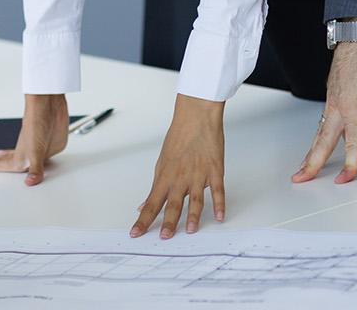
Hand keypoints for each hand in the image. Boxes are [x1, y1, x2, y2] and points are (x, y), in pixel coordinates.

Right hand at [0, 93, 68, 185]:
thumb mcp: (37, 150)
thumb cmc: (37, 122)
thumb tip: (30, 182)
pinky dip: (32, 155)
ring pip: (21, 154)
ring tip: (1, 157)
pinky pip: (38, 153)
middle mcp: (28, 151)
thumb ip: (35, 168)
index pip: (4, 164)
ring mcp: (38, 147)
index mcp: (22, 154)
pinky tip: (34, 155)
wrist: (49, 106)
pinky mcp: (50, 144)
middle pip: (8, 159)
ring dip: (10, 157)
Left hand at [131, 95, 224, 238]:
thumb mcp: (161, 163)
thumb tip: (144, 204)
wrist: (196, 118)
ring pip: (196, 200)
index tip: (136, 233)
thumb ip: (156, 186)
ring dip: (193, 216)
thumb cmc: (178, 138)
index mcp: (164, 176)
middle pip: (173, 204)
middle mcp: (180, 178)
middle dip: (168, 222)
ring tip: (191, 231)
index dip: (143, 220)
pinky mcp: (215, 171)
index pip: (151, 203)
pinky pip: (218, 191)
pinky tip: (220, 217)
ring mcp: (198, 175)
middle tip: (165, 238)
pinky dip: (219, 204)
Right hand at [292, 39, 356, 184]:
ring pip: (319, 132)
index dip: (351, 162)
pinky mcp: (331, 96)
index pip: (352, 142)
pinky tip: (318, 142)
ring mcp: (331, 101)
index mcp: (351, 106)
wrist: (356, 36)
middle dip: (311, 162)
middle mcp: (337, 106)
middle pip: (322, 141)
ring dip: (310, 151)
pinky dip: (316, 137)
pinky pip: (322, 121)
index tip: (347, 178)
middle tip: (300, 179)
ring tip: (303, 168)